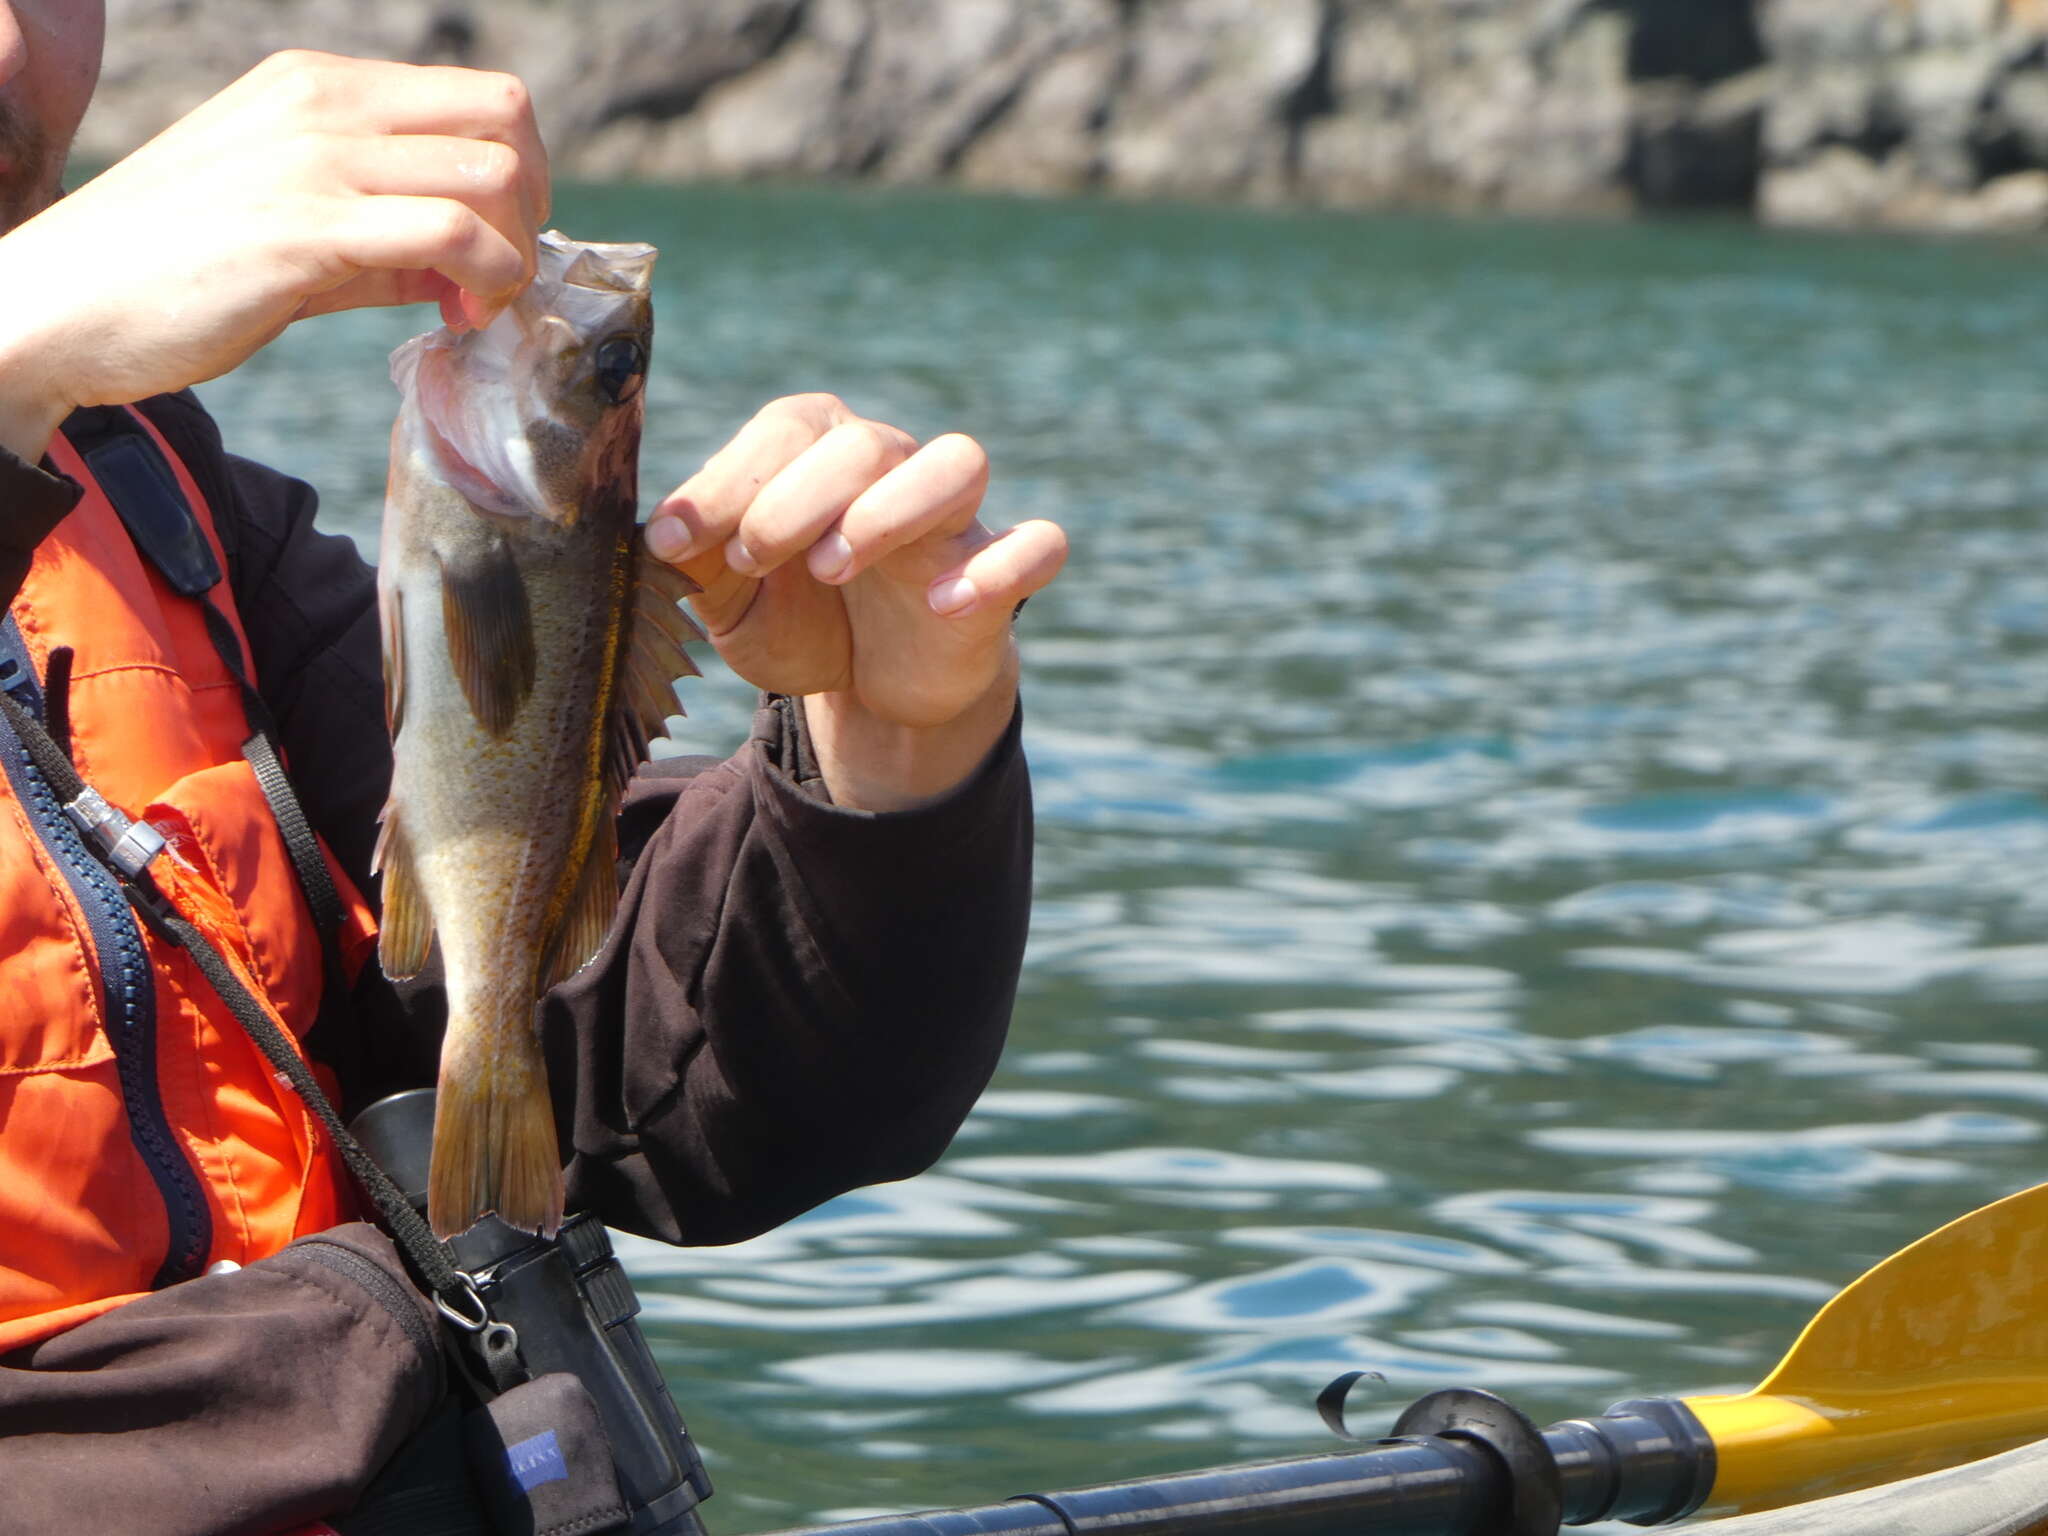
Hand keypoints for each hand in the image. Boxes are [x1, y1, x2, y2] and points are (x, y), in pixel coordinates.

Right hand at [0, 50, 547, 460]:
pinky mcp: (308, 228)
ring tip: (475, 307)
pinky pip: (453, 236)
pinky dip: (488, 284)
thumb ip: (384, 229)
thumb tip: (471, 262)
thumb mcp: (293, 219)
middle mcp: (322, 102)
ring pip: (491, 175)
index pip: (478, 97)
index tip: (492, 245)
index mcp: (318, 85)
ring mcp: (315, 159)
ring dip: (513, 256)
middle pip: (504, 117)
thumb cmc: (175, 269)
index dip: (516, 174)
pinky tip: (458, 318)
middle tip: (501, 272)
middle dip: (531, 203)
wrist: (65, 304)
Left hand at [646, 394, 1067, 808]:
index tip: (679, 547)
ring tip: (833, 568)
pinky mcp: (999, 574)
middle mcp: (893, 466)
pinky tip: (940, 604)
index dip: (728, 482)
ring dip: (890, 510)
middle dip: (794, 501)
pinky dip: (997, 569)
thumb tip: (662, 540)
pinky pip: (1037, 546)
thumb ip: (700, 568)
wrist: (871, 685)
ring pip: (958, 462)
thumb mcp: (734, 604)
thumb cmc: (801, 618)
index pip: (786, 429)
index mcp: (820, 452)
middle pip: (863, 442)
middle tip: (754, 562)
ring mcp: (954, 519)